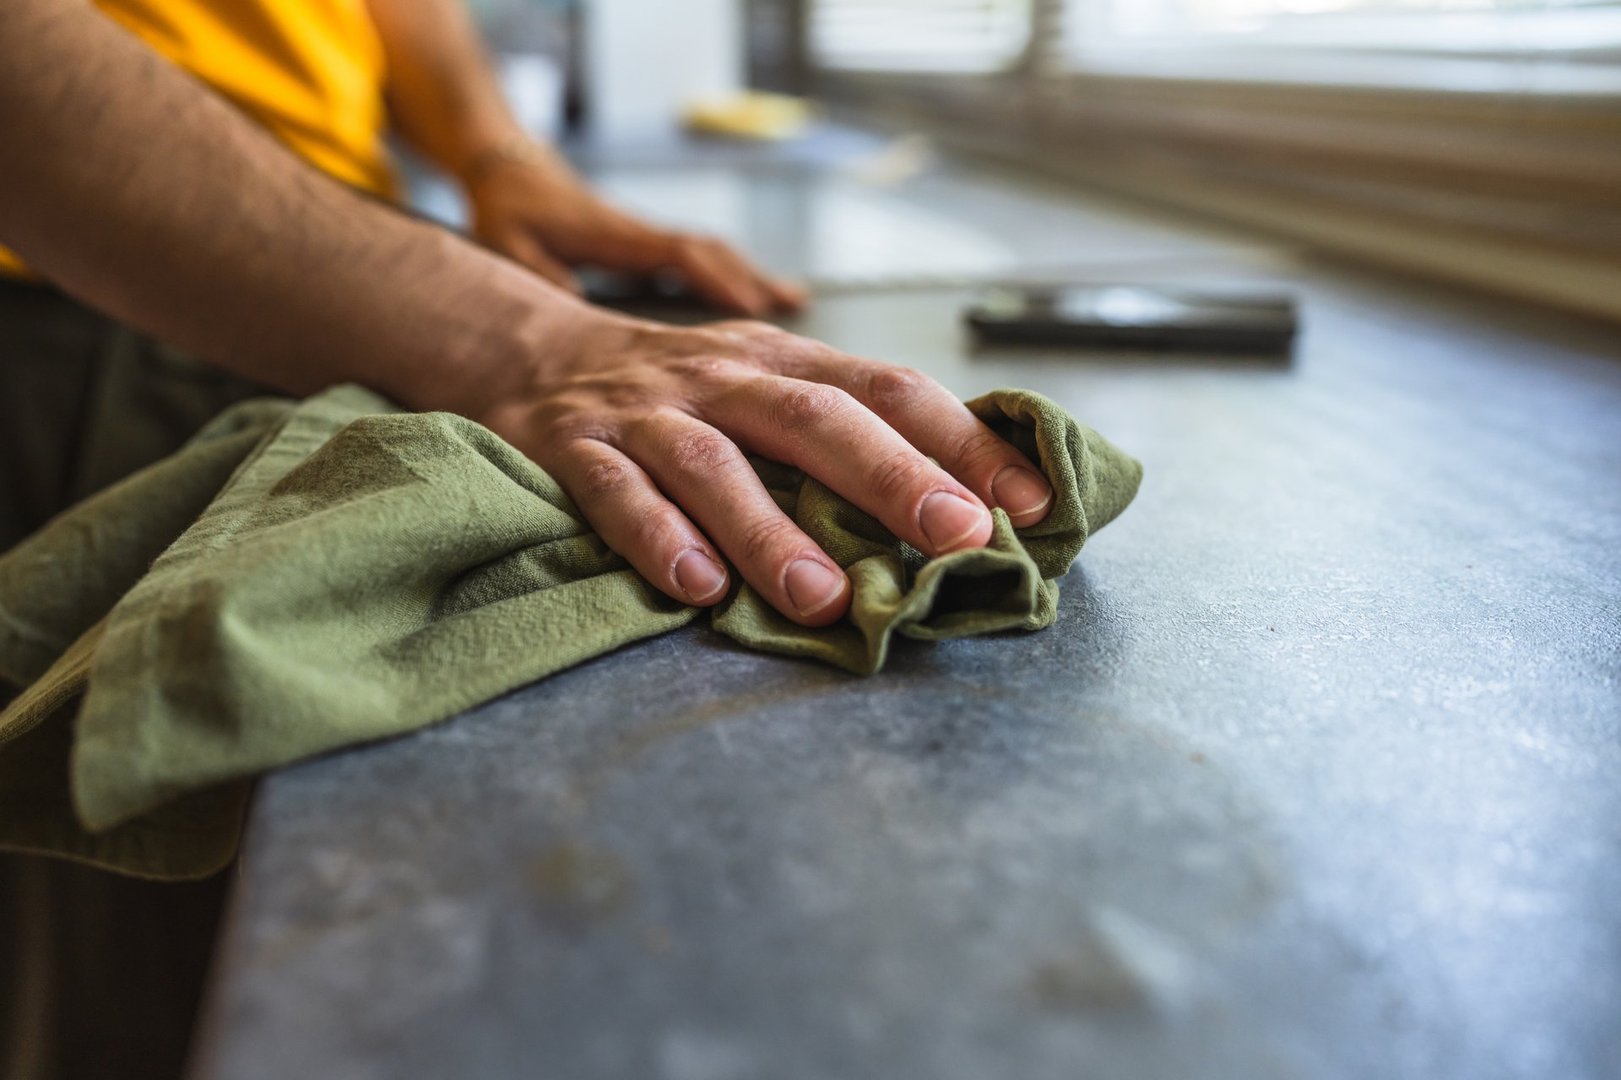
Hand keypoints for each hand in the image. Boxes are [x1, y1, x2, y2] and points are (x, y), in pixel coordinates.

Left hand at [466, 147, 804, 316]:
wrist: (508, 168)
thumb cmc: (508, 210)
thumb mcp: (511, 245)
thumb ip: (543, 275)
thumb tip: (577, 303)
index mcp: (617, 237)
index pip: (680, 255)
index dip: (716, 280)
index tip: (749, 307)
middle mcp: (641, 233)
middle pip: (710, 252)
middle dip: (752, 278)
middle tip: (795, 305)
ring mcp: (646, 237)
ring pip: (709, 252)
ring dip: (750, 274)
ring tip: (792, 300)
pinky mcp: (643, 244)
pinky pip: (696, 257)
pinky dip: (729, 273)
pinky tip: (748, 295)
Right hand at [477, 313, 1056, 625]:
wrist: (529, 351)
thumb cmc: (678, 390)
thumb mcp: (763, 383)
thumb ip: (843, 430)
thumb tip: (963, 502)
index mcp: (784, 361)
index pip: (888, 388)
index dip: (963, 440)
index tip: (1031, 500)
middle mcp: (724, 378)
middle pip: (816, 418)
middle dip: (893, 477)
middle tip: (956, 538)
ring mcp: (647, 414)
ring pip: (716, 466)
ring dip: (773, 531)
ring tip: (825, 598)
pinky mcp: (574, 450)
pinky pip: (616, 494)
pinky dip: (657, 538)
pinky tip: (697, 588)